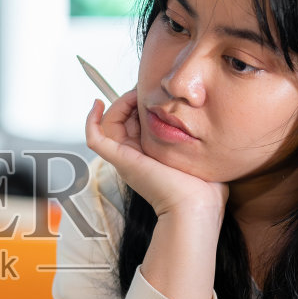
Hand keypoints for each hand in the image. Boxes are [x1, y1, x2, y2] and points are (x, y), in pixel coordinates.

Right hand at [85, 92, 225, 219]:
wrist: (195, 206)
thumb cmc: (202, 190)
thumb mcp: (201, 156)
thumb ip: (200, 143)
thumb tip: (207, 130)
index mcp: (150, 157)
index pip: (136, 125)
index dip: (141, 106)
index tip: (155, 96)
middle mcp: (134, 157)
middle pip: (121, 121)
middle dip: (130, 101)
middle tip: (145, 92)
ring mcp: (125, 159)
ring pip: (108, 125)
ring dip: (117, 104)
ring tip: (133, 95)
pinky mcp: (121, 160)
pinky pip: (95, 138)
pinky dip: (90, 121)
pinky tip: (96, 104)